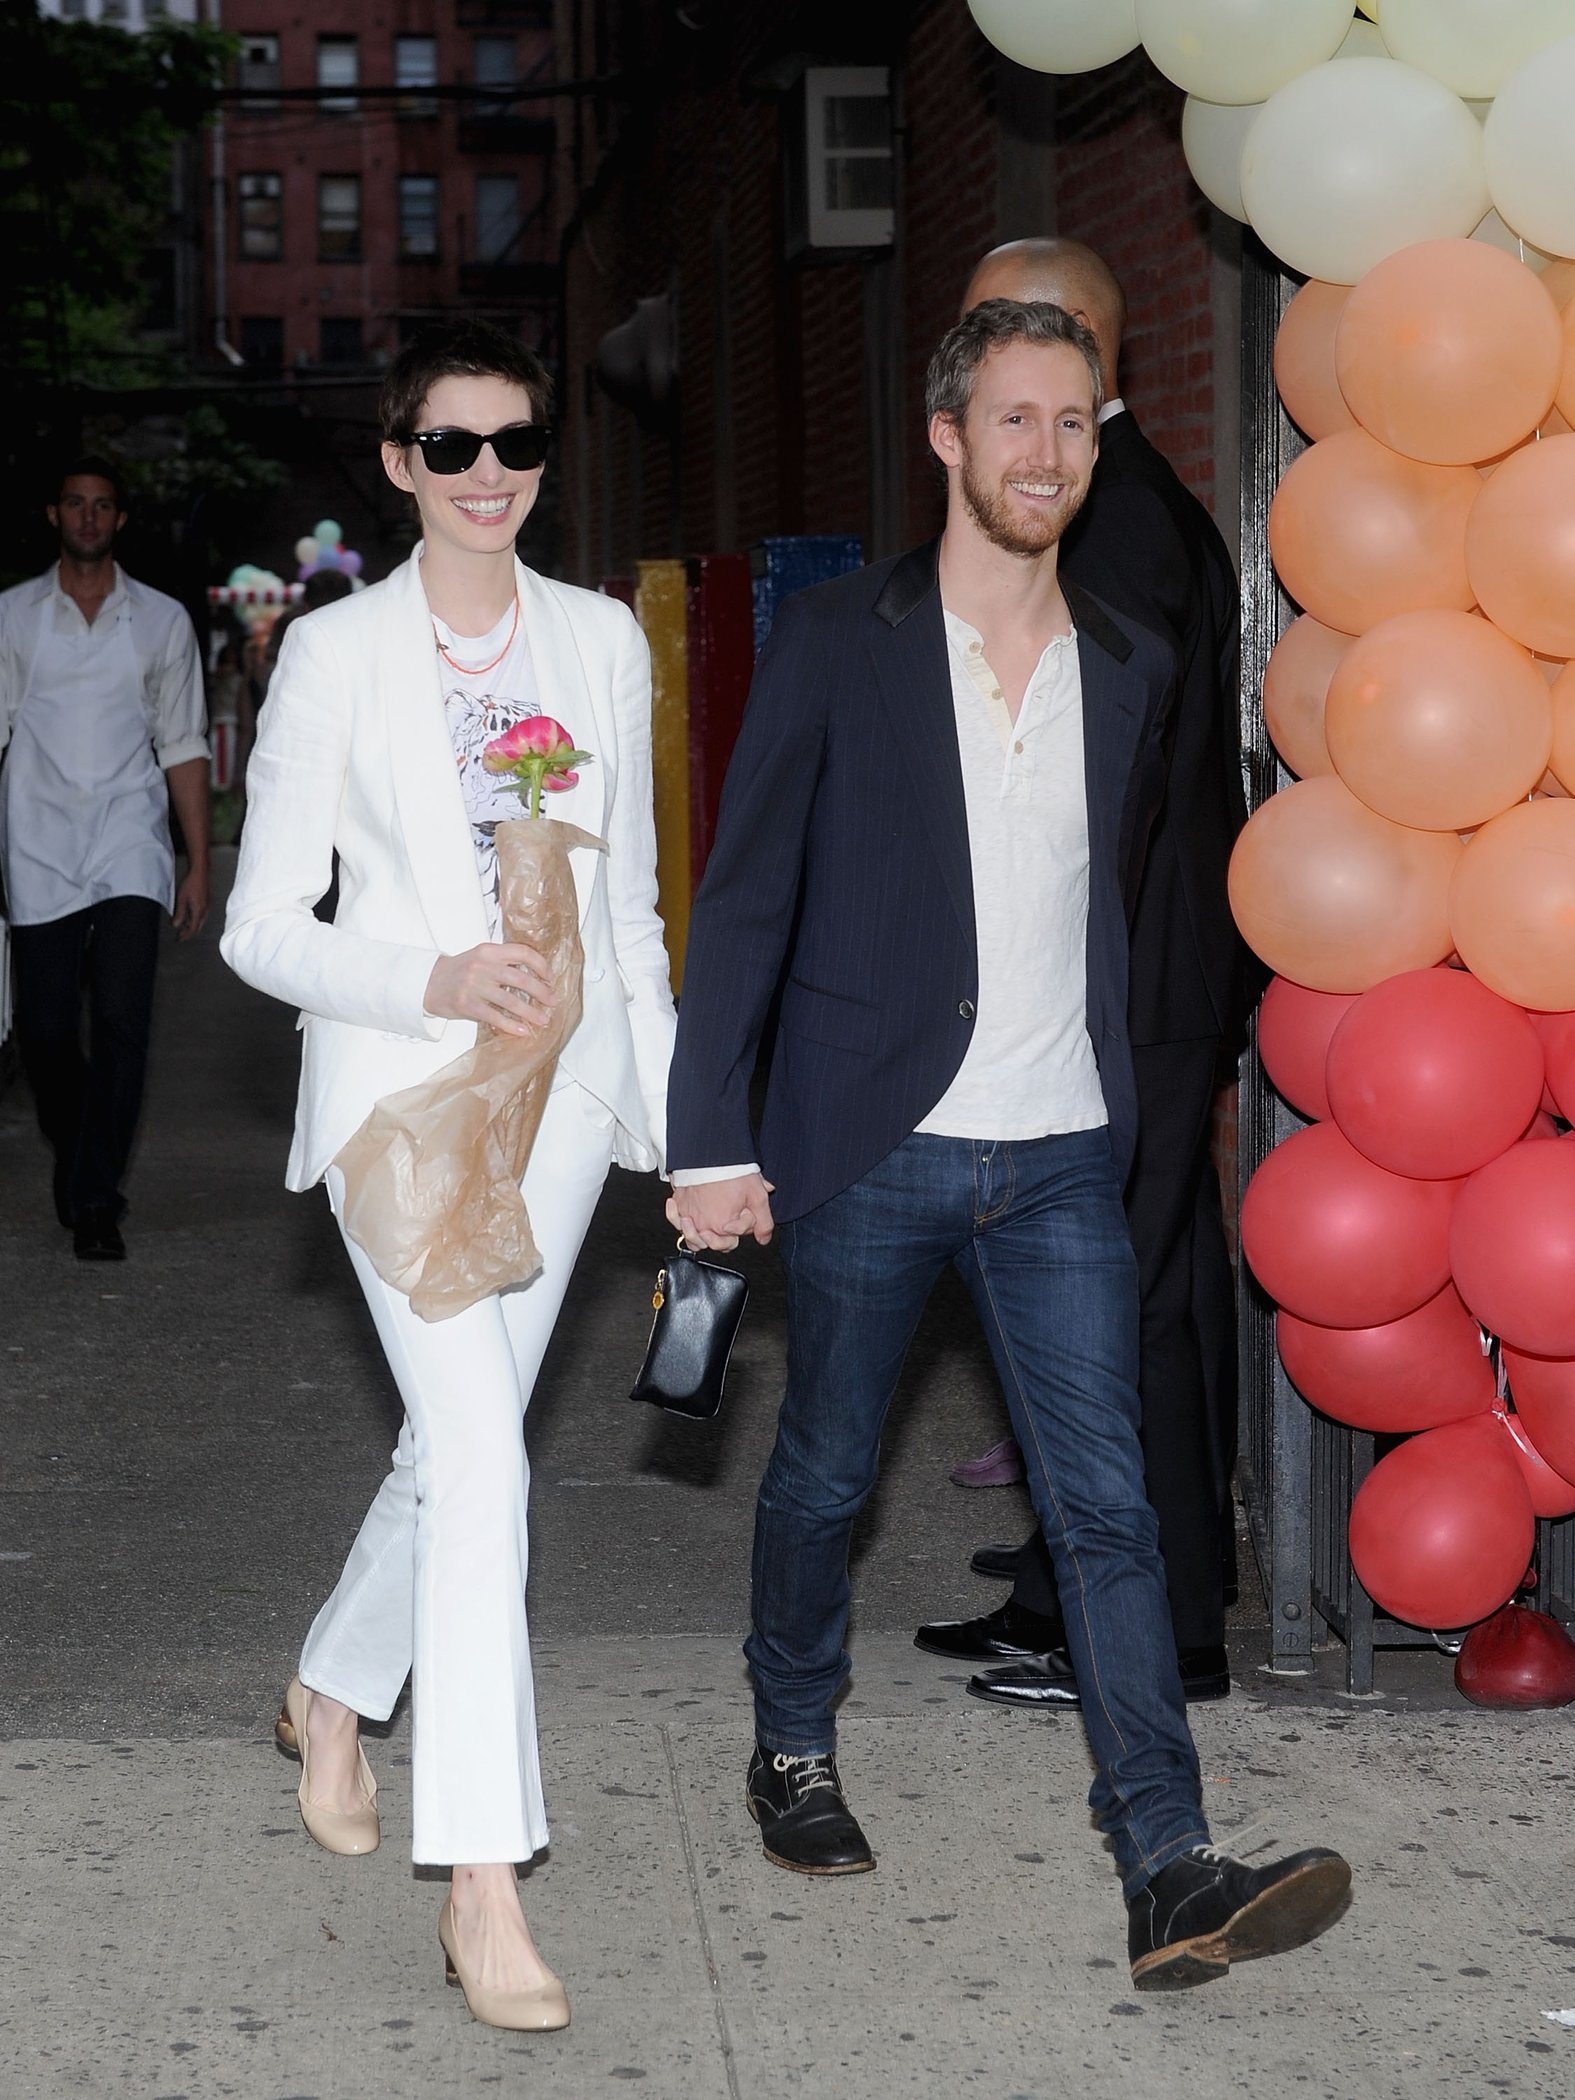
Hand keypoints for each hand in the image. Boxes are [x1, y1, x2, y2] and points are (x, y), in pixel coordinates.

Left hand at [172, 868, 208, 939]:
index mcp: (198, 911)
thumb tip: (176, 924)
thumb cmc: (191, 883)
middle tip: (181, 935)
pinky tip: (190, 916)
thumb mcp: (181, 899)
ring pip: (200, 922)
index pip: (192, 929)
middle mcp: (205, 910)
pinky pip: (202, 915)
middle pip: (198, 927)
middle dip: (189, 932)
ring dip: (192, 926)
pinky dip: (195, 919)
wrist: (200, 873)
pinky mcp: (207, 902)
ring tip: (184, 927)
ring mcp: (207, 906)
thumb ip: (179, 913)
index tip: (179, 938)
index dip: (185, 935)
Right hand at [424, 942, 556, 1035]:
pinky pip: (495, 1016)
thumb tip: (536, 977)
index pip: (522, 953)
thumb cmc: (460, 971)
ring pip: (510, 1000)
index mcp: (488, 951)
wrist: (429, 983)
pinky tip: (523, 1030)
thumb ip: (504, 962)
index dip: (541, 965)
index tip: (550, 977)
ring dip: (530, 1012)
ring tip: (543, 1019)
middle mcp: (482, 966)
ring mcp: (474, 986)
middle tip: (552, 1001)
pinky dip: (511, 1025)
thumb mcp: (481, 957)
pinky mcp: (467, 1005)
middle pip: (520, 978)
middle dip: (541, 991)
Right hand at [666, 1174, 775, 1250]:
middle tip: (731, 1219)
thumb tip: (764, 1239)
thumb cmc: (732, 1172)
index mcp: (723, 1226)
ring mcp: (688, 1216)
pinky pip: (673, 1219)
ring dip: (701, 1237)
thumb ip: (764, 1222)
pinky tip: (684, 1214)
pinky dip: (676, 1218)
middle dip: (727, 1236)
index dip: (745, 1223)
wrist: (712, 1153)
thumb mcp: (758, 1196)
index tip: (746, 1209)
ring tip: (707, 1226)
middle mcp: (703, 1225)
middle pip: (715, 1245)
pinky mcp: (679, 1204)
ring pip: (692, 1240)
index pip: (736, 1238)